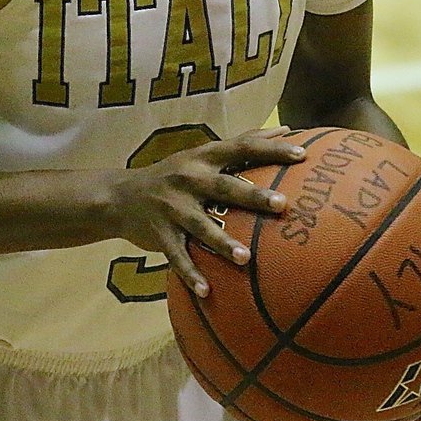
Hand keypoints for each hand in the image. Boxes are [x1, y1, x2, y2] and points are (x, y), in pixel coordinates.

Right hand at [106, 127, 303, 297]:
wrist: (119, 196)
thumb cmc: (174, 174)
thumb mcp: (202, 154)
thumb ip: (242, 143)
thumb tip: (286, 130)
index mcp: (203, 157)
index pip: (242, 147)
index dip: (271, 149)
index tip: (301, 154)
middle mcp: (189, 178)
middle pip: (225, 187)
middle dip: (252, 196)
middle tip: (282, 205)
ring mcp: (172, 207)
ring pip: (200, 226)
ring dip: (222, 242)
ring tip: (246, 258)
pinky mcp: (159, 233)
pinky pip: (177, 255)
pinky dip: (190, 273)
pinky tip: (207, 291)